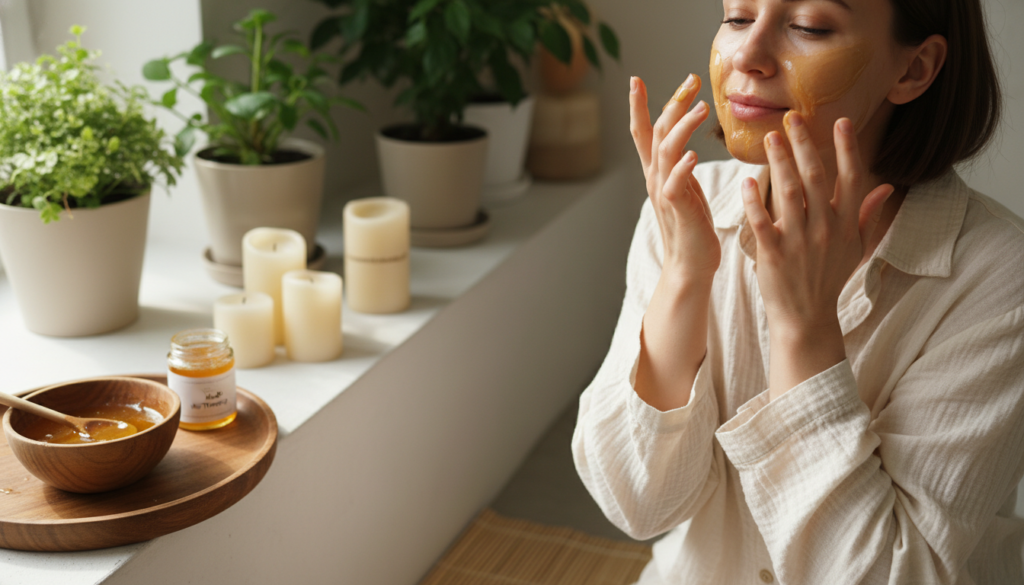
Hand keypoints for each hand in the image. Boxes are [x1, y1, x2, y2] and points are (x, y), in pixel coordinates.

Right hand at [630, 75, 718, 282]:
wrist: (689, 267)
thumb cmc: (692, 229)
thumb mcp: (685, 190)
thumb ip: (680, 168)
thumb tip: (685, 148)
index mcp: (657, 173)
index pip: (642, 132)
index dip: (638, 106)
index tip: (636, 79)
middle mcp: (655, 179)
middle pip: (655, 132)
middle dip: (671, 103)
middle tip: (690, 81)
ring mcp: (663, 193)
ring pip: (665, 151)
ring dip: (682, 127)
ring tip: (702, 108)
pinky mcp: (677, 209)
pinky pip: (675, 184)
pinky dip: (682, 168)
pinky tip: (694, 154)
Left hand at [740, 113, 893, 396]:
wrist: (807, 319)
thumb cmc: (829, 281)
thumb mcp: (856, 249)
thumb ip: (869, 216)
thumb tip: (887, 187)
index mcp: (845, 225)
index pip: (849, 179)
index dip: (846, 149)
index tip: (840, 121)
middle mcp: (825, 229)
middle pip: (815, 178)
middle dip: (804, 145)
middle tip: (791, 118)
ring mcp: (799, 242)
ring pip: (789, 193)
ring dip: (779, 163)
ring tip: (770, 138)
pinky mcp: (773, 255)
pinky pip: (763, 222)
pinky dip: (755, 202)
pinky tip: (748, 180)